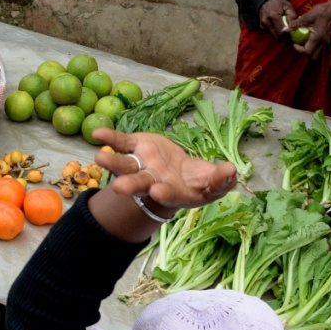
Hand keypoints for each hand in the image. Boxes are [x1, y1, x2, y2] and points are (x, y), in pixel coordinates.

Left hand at [93, 129, 236, 210]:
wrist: (179, 174)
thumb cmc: (197, 183)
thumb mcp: (213, 184)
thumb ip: (221, 180)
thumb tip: (233, 171)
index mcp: (172, 192)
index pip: (168, 195)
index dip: (164, 194)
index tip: (158, 192)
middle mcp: (153, 181)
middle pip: (140, 185)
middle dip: (130, 186)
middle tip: (118, 188)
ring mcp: (142, 164)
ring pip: (126, 166)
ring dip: (113, 163)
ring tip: (99, 158)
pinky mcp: (137, 146)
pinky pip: (122, 143)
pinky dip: (110, 139)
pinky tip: (98, 134)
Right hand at [258, 0, 295, 36]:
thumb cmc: (278, 2)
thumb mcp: (288, 6)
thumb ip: (292, 16)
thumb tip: (294, 28)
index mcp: (273, 16)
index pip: (282, 32)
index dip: (288, 36)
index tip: (294, 36)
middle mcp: (266, 21)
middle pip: (277, 36)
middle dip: (285, 37)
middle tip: (290, 34)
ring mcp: (263, 24)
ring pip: (274, 36)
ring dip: (280, 34)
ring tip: (284, 28)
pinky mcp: (261, 26)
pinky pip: (270, 33)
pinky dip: (274, 31)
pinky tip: (277, 26)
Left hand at [287, 0, 330, 57]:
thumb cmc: (320, 12)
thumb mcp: (307, 17)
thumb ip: (295, 24)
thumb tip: (284, 30)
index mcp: (317, 38)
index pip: (307, 52)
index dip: (299, 49)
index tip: (294, 42)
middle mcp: (322, 42)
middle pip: (312, 56)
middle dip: (303, 52)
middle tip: (298, 43)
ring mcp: (325, 42)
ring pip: (315, 54)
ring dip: (307, 50)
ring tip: (302, 41)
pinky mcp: (325, 41)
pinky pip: (317, 48)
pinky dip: (311, 47)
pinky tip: (307, 38)